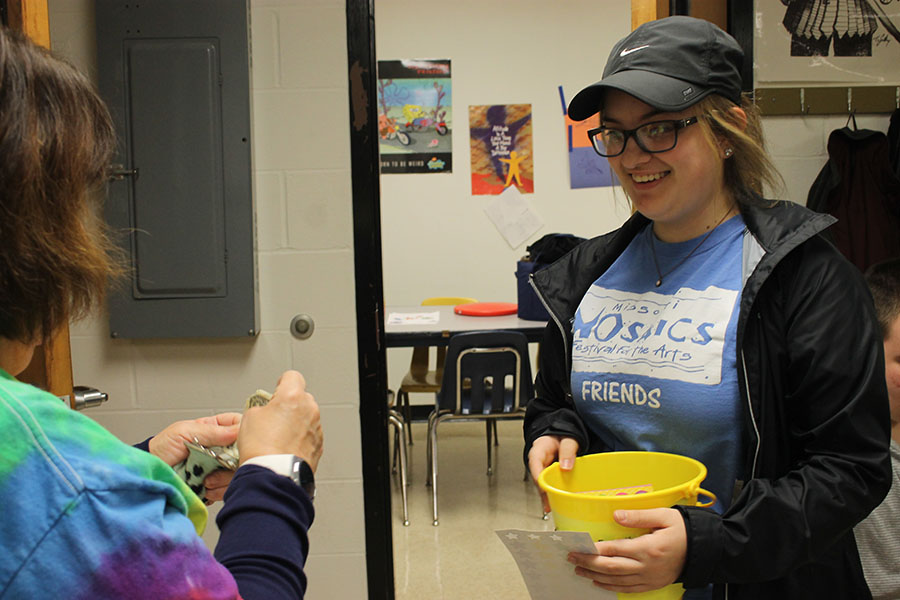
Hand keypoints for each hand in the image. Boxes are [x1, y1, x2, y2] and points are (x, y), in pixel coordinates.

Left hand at [148, 412, 241, 502]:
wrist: (148, 474)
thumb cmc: (162, 447)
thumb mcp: (184, 432)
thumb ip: (211, 431)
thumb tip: (238, 430)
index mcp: (216, 430)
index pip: (240, 426)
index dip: (244, 433)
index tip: (239, 441)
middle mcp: (221, 449)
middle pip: (244, 452)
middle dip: (235, 461)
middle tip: (221, 465)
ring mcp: (219, 468)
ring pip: (238, 472)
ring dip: (225, 479)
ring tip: (207, 481)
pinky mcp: (215, 485)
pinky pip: (228, 489)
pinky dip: (219, 491)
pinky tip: (206, 489)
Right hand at [237, 370, 323, 470]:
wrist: (273, 475)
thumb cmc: (261, 448)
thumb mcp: (249, 417)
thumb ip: (262, 408)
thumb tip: (267, 412)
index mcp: (293, 397)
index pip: (292, 377)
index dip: (281, 382)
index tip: (276, 389)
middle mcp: (310, 410)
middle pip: (301, 398)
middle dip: (289, 405)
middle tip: (272, 418)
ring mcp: (316, 429)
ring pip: (306, 419)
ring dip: (295, 424)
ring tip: (276, 439)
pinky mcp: (318, 446)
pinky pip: (308, 436)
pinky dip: (299, 440)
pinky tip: (284, 449)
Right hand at [527, 435, 578, 512]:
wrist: (562, 435)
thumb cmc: (562, 435)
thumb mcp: (568, 439)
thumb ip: (567, 451)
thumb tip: (566, 466)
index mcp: (538, 452)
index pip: (535, 465)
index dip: (539, 478)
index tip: (545, 488)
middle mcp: (538, 463)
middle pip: (538, 479)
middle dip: (544, 492)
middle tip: (551, 503)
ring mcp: (543, 471)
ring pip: (543, 485)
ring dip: (548, 496)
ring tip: (554, 507)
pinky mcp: (550, 476)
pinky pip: (549, 486)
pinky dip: (553, 495)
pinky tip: (557, 504)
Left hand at [567, 508, 686, 593]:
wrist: (704, 551)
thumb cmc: (684, 530)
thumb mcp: (664, 516)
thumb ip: (639, 516)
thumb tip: (617, 515)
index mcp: (648, 548)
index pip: (614, 549)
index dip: (594, 548)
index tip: (579, 545)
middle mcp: (646, 566)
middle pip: (611, 568)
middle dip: (588, 563)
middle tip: (571, 557)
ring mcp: (649, 578)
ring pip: (616, 581)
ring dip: (595, 576)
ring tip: (579, 570)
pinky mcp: (652, 585)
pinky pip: (628, 589)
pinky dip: (611, 587)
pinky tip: (598, 582)